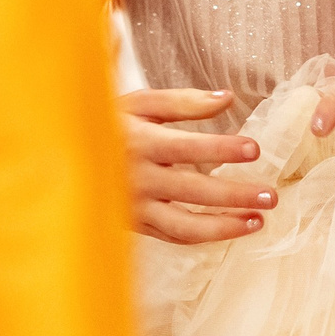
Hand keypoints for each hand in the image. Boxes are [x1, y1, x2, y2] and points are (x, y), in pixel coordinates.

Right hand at [121, 88, 275, 243]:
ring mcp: (136, 207)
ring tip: (259, 220)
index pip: (187, 148)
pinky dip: (206, 237)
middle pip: (193, 192)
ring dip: (225, 226)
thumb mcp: (140, 103)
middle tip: (271, 195)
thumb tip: (227, 98)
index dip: (221, 149)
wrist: (64, 158)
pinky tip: (234, 228)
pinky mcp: (137, 225)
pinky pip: (174, 237)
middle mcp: (138, 178)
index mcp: (139, 142)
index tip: (254, 149)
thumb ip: (183, 101)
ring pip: (185, 226)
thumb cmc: (108, 122)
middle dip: (235, 195)